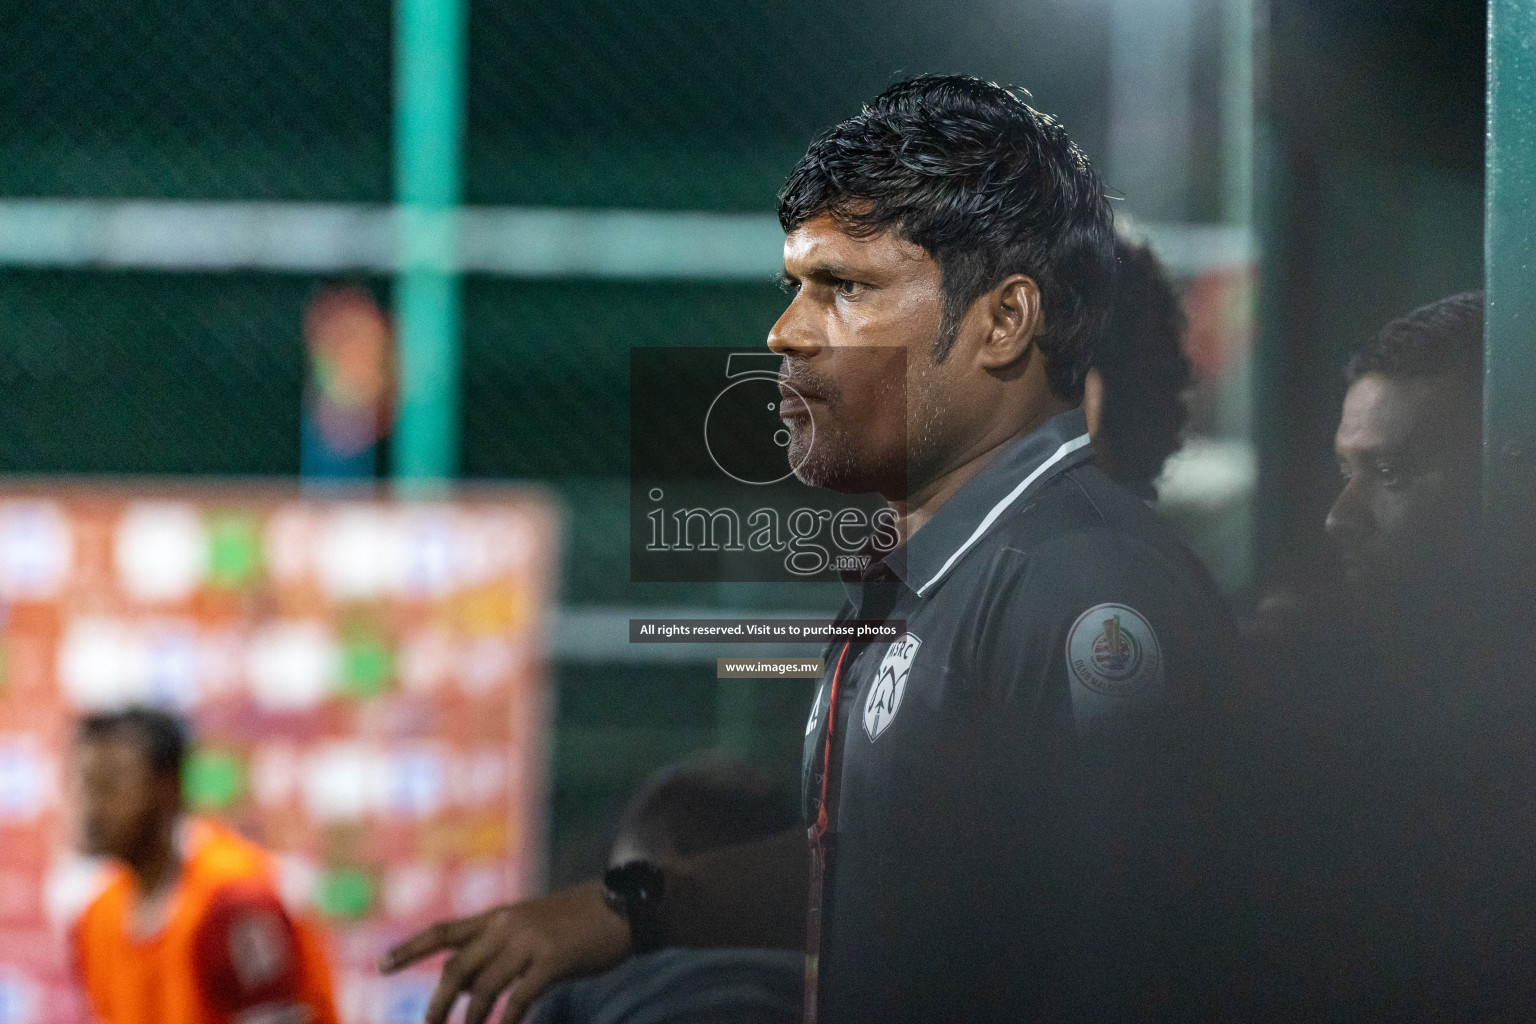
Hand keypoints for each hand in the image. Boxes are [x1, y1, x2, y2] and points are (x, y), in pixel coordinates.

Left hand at [378, 880, 630, 1023]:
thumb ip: (497, 950)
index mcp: (498, 916)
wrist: (624, 907)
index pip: (443, 932)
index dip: (410, 949)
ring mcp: (530, 941)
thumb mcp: (530, 927)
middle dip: (439, 1001)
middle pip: (457, 966)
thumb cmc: (577, 922)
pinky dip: (510, 1019)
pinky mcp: (553, 959)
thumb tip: (466, 982)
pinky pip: (521, 997)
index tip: (381, 966)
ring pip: (485, 987)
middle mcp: (507, 925)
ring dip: (472, 1017)